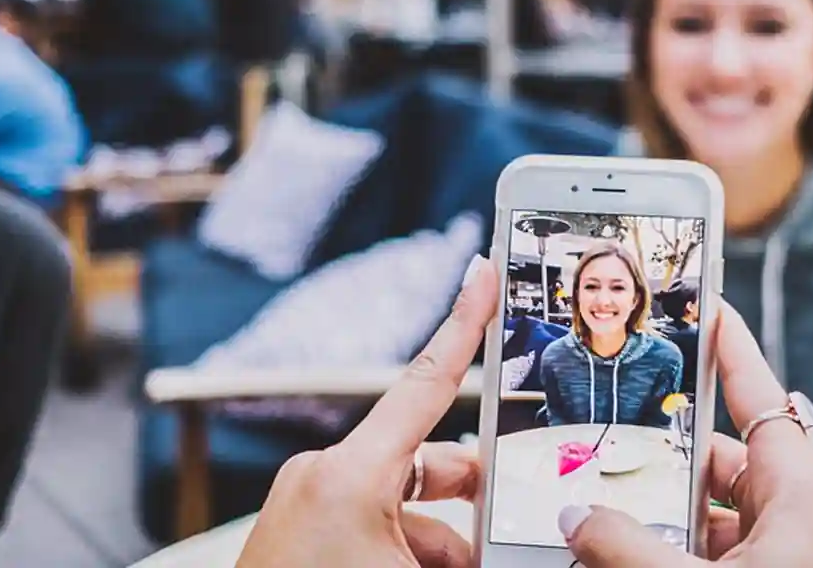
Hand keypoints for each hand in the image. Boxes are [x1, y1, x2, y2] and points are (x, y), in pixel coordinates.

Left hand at [235, 256, 498, 567]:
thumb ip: (471, 549)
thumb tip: (514, 542)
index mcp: (351, 476)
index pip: (426, 382)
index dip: (465, 323)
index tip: (486, 274)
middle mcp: (325, 478)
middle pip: (429, 462)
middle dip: (475, 499)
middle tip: (513, 527)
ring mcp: (307, 505)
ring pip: (404, 505)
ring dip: (444, 542)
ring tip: (465, 564)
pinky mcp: (298, 534)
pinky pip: (373, 526)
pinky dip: (408, 552)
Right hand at [560, 304, 812, 566]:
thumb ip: (628, 548)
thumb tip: (580, 516)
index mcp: (803, 493)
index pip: (760, 398)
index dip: (729, 351)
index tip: (706, 307)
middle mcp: (801, 516)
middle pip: (723, 461)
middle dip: (660, 457)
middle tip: (605, 437)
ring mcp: (790, 556)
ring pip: (715, 516)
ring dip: (660, 515)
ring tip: (598, 508)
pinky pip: (721, 553)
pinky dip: (677, 552)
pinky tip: (623, 554)